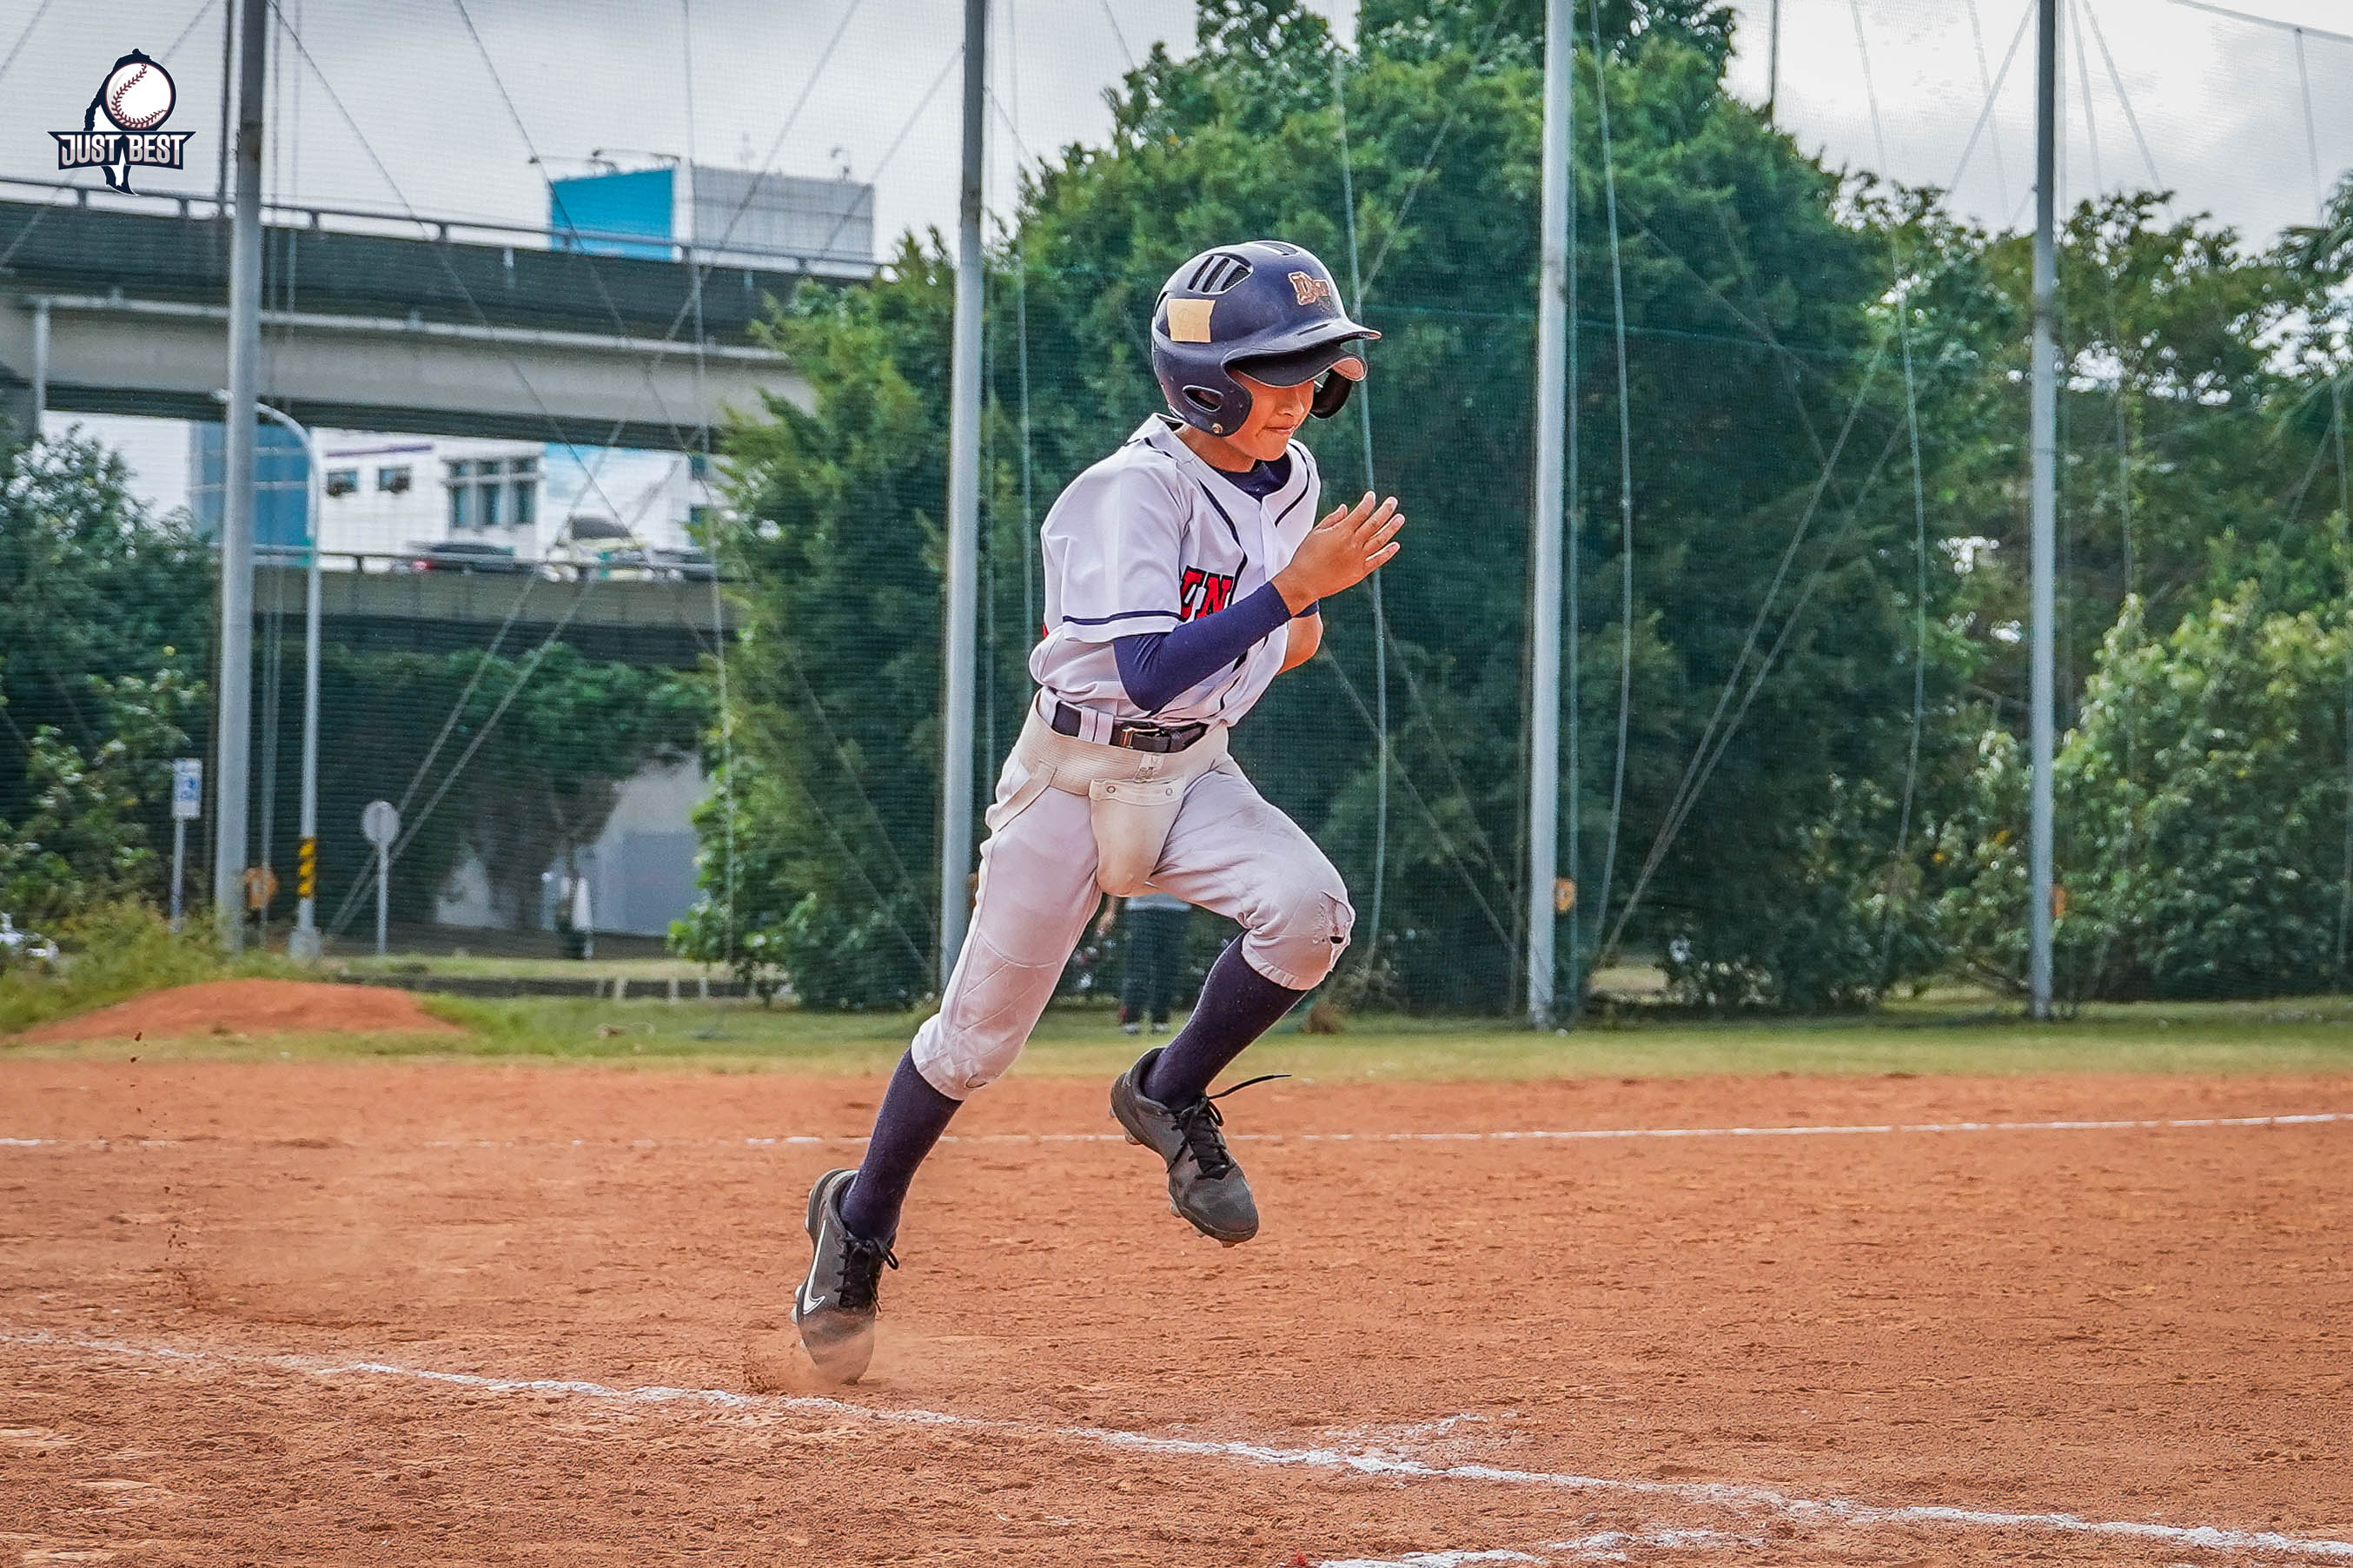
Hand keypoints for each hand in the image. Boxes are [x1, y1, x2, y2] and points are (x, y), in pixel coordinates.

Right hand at [1273, 492, 1402, 611]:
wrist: (1303, 582)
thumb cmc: (1305, 557)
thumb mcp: (1316, 533)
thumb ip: (1332, 519)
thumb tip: (1346, 508)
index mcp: (1341, 532)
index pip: (1361, 512)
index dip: (1368, 502)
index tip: (1371, 496)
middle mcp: (1353, 544)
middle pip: (1374, 523)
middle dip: (1385, 510)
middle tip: (1393, 501)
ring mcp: (1358, 558)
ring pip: (1380, 540)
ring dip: (1391, 528)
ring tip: (1400, 518)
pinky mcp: (1360, 572)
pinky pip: (1378, 560)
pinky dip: (1388, 552)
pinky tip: (1395, 545)